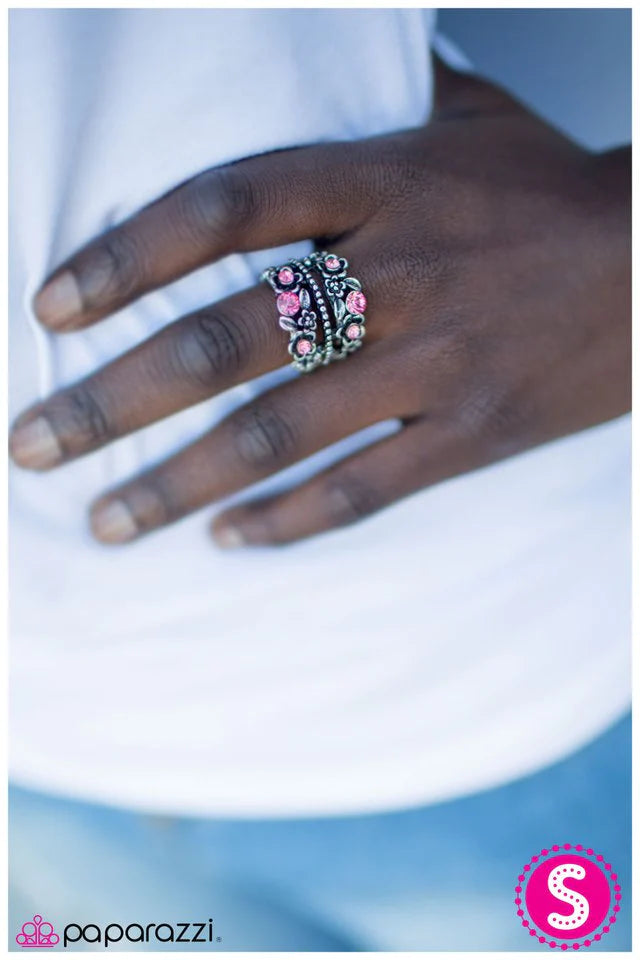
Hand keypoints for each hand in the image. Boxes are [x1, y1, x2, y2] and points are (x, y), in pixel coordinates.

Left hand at [9, 59, 629, 547]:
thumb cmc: (551, 192)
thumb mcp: (466, 123)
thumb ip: (373, 104)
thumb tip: (305, 63)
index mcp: (382, 184)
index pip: (221, 212)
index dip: (125, 259)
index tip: (51, 310)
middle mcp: (394, 276)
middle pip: (223, 343)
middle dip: (113, 400)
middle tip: (34, 443)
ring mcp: (434, 364)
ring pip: (279, 435)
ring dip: (179, 485)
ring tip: (105, 522)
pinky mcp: (472, 435)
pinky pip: (363, 489)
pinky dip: (289, 520)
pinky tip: (228, 539)